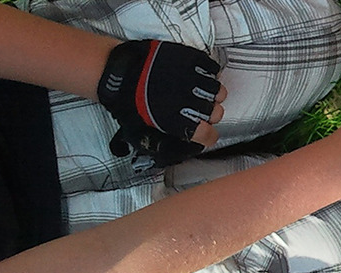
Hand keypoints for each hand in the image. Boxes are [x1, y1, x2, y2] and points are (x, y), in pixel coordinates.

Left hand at [96, 39, 227, 164]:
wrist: (121, 72)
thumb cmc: (128, 98)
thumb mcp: (144, 127)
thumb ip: (164, 135)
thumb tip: (171, 141)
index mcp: (183, 122)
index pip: (209, 135)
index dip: (207, 135)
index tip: (205, 132)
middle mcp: (195, 103)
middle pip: (217, 114)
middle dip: (208, 113)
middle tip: (197, 110)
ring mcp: (198, 82)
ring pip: (219, 93)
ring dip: (210, 95)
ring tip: (199, 92)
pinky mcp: (196, 63)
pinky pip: (213, 71)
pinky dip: (209, 74)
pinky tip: (199, 76)